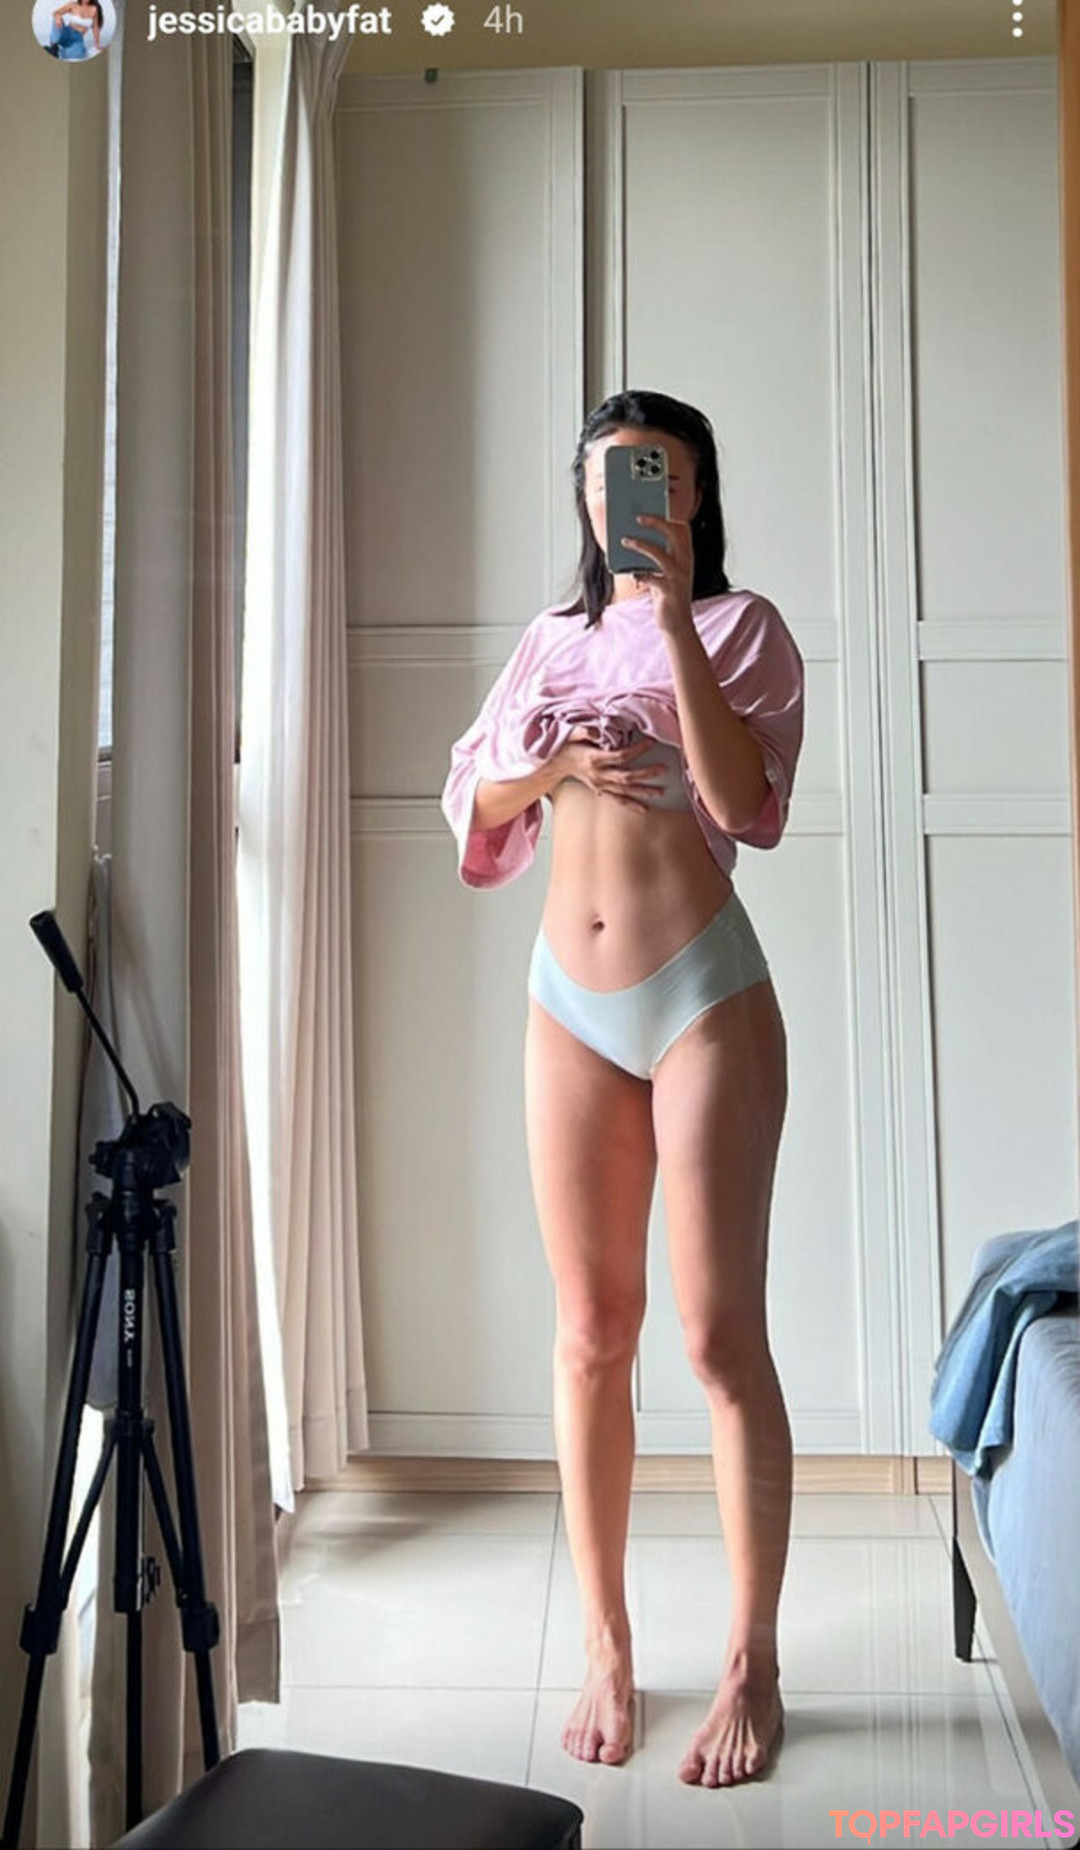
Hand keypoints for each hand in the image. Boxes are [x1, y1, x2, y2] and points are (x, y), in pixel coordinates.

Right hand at [550, 727, 665, 811]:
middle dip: (646, 774)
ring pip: (625, 791)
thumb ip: (584, 732)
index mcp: (594, 759)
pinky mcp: (601, 790)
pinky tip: (645, 809)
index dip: (636, 750)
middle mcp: (598, 775)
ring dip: (644, 792)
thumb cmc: (568, 746)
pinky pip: (618, 800)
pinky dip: (632, 805)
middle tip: (664, 769)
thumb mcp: (572, 734)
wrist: (558, 763)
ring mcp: (600, 785)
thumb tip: (596, 732)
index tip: (651, 743)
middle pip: (626, 777)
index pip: (619, 756)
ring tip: (661, 792)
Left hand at [617, 513, 694, 634]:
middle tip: (637, 517)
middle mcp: (685, 563)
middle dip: (657, 522)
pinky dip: (640, 575)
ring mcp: (679, 577)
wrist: (677, 625)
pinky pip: (652, 579)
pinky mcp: (669, 592)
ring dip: (641, 545)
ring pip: (661, 554)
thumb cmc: (666, 595)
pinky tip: (632, 574)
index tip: (654, 505)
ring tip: (624, 541)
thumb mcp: (662, 573)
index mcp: (685, 556)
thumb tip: (632, 537)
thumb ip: (654, 557)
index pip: (683, 529)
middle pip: (676, 534)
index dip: (670, 515)